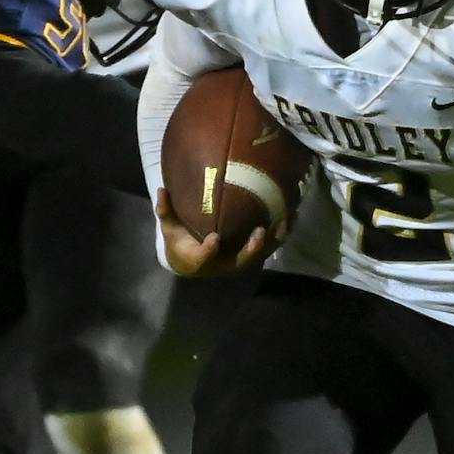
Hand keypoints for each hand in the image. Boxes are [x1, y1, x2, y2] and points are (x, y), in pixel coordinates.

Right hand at [154, 188, 281, 277]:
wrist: (189, 262)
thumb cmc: (180, 242)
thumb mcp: (168, 229)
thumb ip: (165, 211)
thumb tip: (161, 190)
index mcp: (199, 260)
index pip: (204, 257)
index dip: (209, 250)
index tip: (213, 238)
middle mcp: (222, 263)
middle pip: (240, 260)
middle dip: (251, 249)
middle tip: (259, 232)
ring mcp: (237, 259)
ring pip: (259, 254)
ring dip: (274, 240)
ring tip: (286, 222)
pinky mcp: (248, 253)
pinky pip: (268, 246)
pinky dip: (280, 234)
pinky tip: (293, 217)